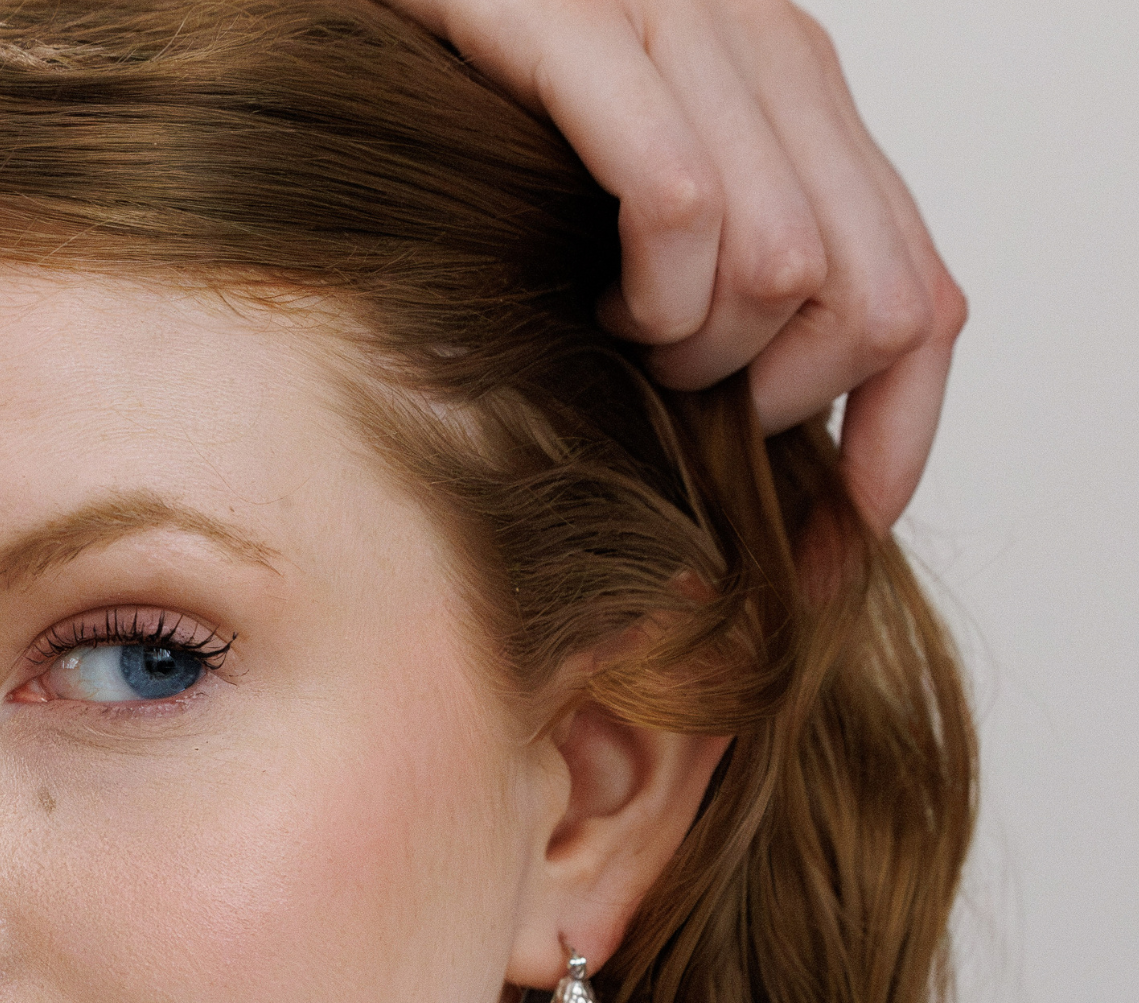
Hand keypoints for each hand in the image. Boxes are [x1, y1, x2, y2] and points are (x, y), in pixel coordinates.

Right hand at [387, 0, 966, 531]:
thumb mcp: (638, 219)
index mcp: (808, 107)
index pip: (927, 302)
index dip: (893, 446)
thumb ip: (727, 289)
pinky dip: (646, 286)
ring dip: (691, 349)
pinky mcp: (583, 23)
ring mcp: (690, 29)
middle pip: (874, 304)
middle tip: (675, 391)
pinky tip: (589, 295)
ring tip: (616, 330)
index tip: (827, 541)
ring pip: (784, 266)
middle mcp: (776, 55)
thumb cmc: (485, 123)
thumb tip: (784, 458)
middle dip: (775, 401)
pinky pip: (678, 198)